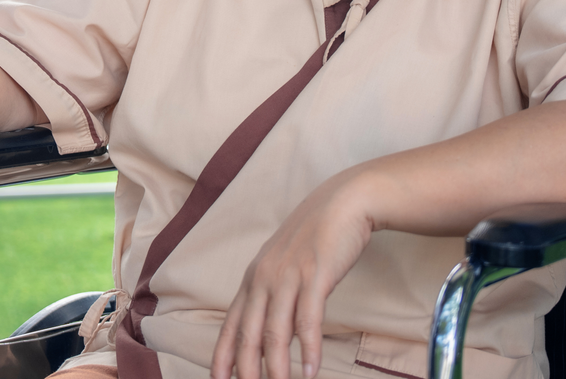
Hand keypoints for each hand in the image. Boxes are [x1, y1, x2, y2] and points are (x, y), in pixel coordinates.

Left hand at [212, 173, 374, 378]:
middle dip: (245, 370)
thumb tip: (270, 329)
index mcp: (253, 278)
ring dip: (277, 368)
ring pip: (275, 332)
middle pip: (248, 334)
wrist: (342, 203)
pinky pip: (308, 320)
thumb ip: (274, 293)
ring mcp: (288, 277)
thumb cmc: (315, 238)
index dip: (222, 355)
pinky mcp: (315, 276)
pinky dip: (308, 349)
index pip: (232, 324)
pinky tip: (311, 370)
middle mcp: (264, 279)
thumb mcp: (284, 264)